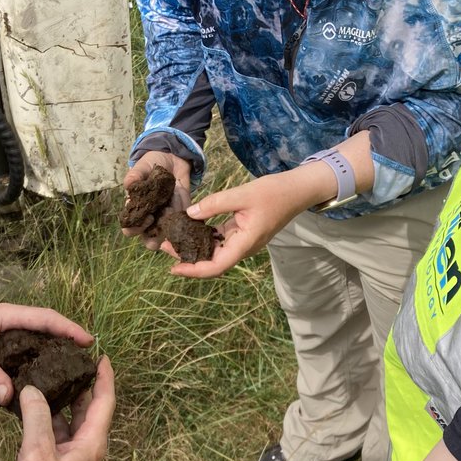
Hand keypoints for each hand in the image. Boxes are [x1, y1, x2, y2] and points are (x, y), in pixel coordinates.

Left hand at [0, 304, 93, 397]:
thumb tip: (10, 396)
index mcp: (6, 316)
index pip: (45, 318)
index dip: (68, 328)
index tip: (88, 341)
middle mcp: (9, 325)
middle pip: (46, 330)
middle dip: (67, 342)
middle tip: (87, 360)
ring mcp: (4, 340)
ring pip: (37, 345)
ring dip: (54, 356)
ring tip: (73, 373)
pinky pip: (25, 359)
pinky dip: (37, 368)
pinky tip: (45, 384)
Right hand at [0, 356, 115, 460]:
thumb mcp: (38, 451)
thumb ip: (37, 416)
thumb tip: (32, 389)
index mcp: (92, 444)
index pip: (104, 403)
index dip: (104, 378)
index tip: (102, 357)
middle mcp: (85, 449)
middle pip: (87, 410)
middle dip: (81, 386)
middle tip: (69, 361)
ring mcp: (69, 458)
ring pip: (68, 421)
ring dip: (59, 402)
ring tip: (47, 377)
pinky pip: (52, 434)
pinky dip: (44, 418)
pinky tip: (30, 406)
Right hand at [122, 151, 192, 250]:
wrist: (173, 160)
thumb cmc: (152, 165)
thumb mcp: (142, 167)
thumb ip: (135, 176)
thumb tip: (128, 185)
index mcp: (136, 211)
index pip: (129, 229)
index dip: (135, 229)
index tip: (147, 217)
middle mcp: (150, 220)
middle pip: (148, 241)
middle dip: (153, 239)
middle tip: (161, 224)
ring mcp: (166, 219)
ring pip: (167, 237)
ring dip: (171, 229)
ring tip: (172, 210)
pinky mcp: (181, 215)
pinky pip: (183, 224)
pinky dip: (185, 219)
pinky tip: (183, 205)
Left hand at [167, 166, 331, 278]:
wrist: (296, 190)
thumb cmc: (275, 192)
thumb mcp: (242, 194)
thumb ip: (215, 204)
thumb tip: (189, 214)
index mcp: (245, 243)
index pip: (216, 266)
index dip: (193, 270)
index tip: (173, 268)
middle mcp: (243, 247)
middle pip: (211, 262)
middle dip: (187, 258)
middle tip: (164, 246)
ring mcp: (242, 241)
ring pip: (214, 252)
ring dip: (193, 248)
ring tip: (172, 238)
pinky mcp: (240, 232)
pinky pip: (219, 240)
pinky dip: (203, 236)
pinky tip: (189, 227)